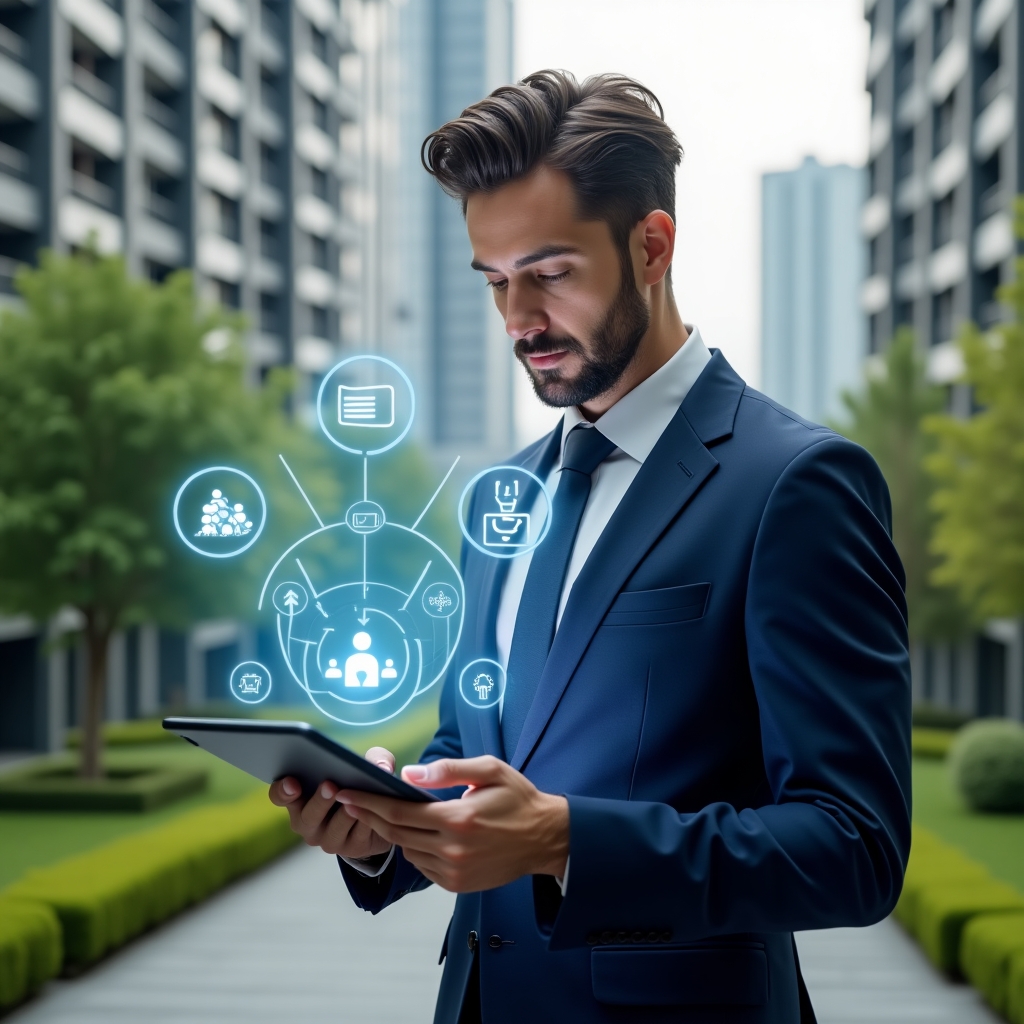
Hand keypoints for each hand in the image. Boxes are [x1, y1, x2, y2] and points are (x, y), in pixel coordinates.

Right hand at [268, 746, 395, 858]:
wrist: (377, 818)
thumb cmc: (360, 784)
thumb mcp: (363, 767)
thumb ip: (371, 758)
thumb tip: (382, 766)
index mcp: (300, 798)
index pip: (279, 795)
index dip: (283, 789)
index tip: (292, 782)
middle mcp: (308, 822)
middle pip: (308, 816)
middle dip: (320, 800)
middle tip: (330, 786)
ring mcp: (328, 838)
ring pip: (334, 829)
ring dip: (344, 814)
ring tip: (353, 803)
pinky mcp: (351, 848)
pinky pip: (357, 836)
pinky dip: (365, 822)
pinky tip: (373, 813)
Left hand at [335, 756, 568, 892]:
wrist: (546, 838)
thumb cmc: (518, 798)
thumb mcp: (489, 770)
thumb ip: (448, 770)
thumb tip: (408, 774)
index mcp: (458, 818)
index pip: (399, 812)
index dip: (368, 802)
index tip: (345, 792)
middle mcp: (453, 849)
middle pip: (396, 834)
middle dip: (369, 816)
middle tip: (349, 801)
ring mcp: (454, 871)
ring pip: (407, 851)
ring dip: (393, 834)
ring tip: (383, 815)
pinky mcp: (457, 884)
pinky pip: (423, 866)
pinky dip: (414, 850)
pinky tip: (417, 835)